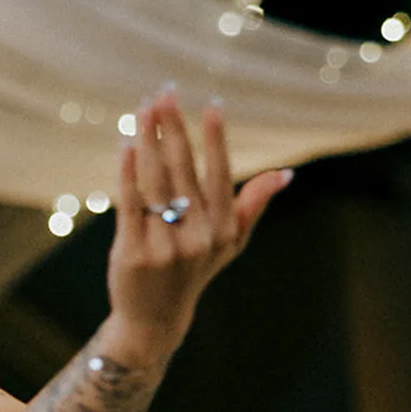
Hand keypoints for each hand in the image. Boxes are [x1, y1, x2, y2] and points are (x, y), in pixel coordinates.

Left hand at [106, 94, 288, 348]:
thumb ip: (253, 206)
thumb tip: (285, 175)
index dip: (216, 139)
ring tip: (142, 110)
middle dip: (173, 128)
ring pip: (155, 183)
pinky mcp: (133, 254)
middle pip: (183, 171)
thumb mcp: (229, 243)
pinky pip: (130, 206)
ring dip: (147, 141)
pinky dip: (127, 175)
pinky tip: (125, 146)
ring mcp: (165, 247)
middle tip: (164, 93)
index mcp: (222, 229)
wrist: (154, 318)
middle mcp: (198, 238)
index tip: (212, 104)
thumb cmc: (193, 272)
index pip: (219, 175)